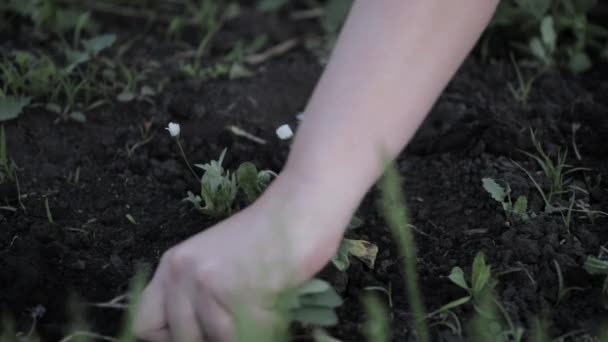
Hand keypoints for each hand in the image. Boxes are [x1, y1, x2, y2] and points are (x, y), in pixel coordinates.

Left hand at [134, 173, 348, 341]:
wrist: (301, 206)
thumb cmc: (267, 236)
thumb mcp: (217, 261)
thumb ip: (196, 295)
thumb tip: (195, 334)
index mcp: (173, 265)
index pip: (145, 324)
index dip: (171, 338)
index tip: (200, 334)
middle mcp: (182, 272)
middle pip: (181, 338)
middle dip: (212, 337)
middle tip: (240, 319)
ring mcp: (209, 281)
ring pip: (217, 339)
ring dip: (246, 329)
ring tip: (261, 306)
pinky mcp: (239, 291)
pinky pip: (252, 332)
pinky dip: (268, 325)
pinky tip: (275, 299)